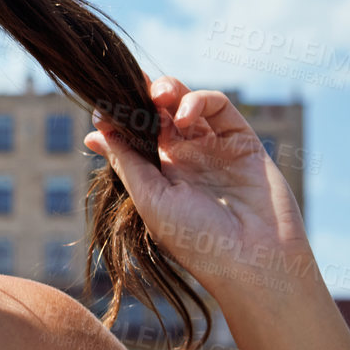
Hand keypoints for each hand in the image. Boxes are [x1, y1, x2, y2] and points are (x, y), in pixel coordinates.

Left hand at [83, 77, 314, 302]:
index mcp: (158, 176)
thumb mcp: (151, 199)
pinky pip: (219, 107)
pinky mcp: (243, 140)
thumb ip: (126, 162)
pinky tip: (184, 114)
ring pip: (187, 103)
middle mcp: (185, 159)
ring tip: (158, 96)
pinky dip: (199, 100)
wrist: (254, 261)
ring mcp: (214, 148)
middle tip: (131, 89)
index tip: (103, 105)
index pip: (135, 135)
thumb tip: (95, 132)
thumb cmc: (196, 240)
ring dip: (170, 91)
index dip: (120, 116)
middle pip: (159, 114)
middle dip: (143, 96)